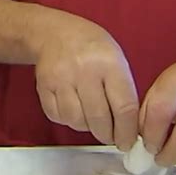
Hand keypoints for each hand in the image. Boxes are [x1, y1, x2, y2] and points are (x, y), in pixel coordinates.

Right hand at [35, 9, 138, 150]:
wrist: (55, 33)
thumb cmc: (92, 47)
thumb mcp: (116, 58)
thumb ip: (123, 90)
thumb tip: (131, 128)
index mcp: (109, 63)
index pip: (124, 106)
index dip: (128, 131)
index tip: (128, 142)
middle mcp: (85, 71)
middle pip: (99, 118)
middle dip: (108, 135)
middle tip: (111, 138)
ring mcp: (62, 79)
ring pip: (77, 121)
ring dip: (87, 127)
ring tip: (92, 118)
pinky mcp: (44, 87)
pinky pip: (58, 117)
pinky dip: (68, 120)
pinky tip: (75, 109)